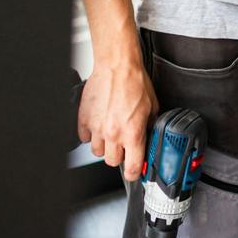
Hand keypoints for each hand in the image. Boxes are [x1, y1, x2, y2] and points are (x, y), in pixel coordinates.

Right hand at [77, 54, 159, 180]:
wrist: (117, 66)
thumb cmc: (134, 81)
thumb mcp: (153, 106)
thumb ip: (150, 125)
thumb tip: (150, 137)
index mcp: (132, 133)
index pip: (133, 167)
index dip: (135, 172)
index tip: (135, 171)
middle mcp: (113, 133)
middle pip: (113, 162)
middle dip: (120, 156)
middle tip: (124, 145)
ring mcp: (97, 128)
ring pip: (97, 152)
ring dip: (105, 146)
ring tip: (111, 133)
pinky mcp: (84, 120)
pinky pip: (84, 138)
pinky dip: (90, 134)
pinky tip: (99, 124)